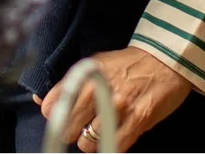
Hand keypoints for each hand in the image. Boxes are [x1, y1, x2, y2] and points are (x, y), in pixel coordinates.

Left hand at [38, 47, 192, 152]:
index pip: (54, 105)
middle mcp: (97, 89)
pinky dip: (110, 148)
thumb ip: (69, 83)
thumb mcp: (94, 65)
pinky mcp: (137, 122)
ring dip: (91, 142)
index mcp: (84, 73)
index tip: (61, 117)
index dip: (55, 116)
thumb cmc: (125, 65)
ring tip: (100, 131)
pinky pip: (114, 148)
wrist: (164, 60)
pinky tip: (114, 137)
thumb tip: (40, 101)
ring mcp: (118, 107)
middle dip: (72, 131)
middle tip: (83, 126)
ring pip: (87, 143)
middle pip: (68, 128)